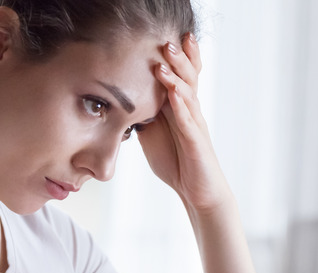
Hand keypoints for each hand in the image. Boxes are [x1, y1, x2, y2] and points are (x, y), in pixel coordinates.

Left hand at [137, 34, 230, 212]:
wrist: (197, 191)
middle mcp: (190, 112)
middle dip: (179, 58)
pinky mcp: (196, 143)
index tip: (165, 36)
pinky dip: (181, 107)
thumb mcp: (152, 134)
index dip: (176, 57)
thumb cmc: (177, 162)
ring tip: (165, 62)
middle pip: (188, 78)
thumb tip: (120, 102)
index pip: (180, 76)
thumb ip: (141, 115)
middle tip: (168, 40)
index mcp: (180, 108)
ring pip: (188, 95)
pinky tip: (173, 95)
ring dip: (176, 78)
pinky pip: (189, 122)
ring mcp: (195, 126)